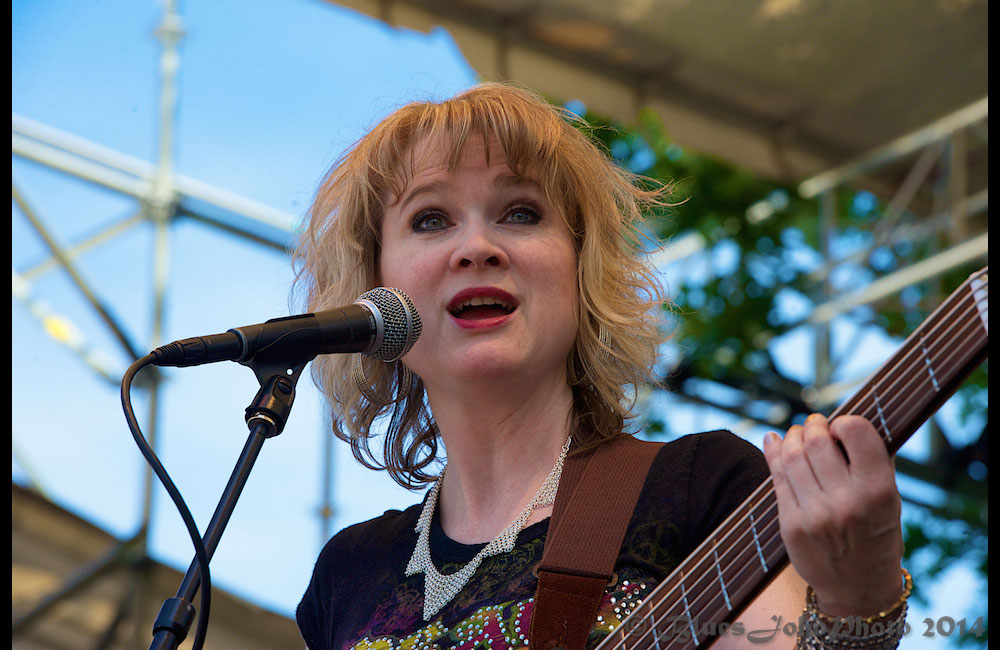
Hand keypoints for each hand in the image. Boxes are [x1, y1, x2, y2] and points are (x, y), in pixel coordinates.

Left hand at [763, 413, 903, 615]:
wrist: (859, 589)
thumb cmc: (877, 535)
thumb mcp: (890, 501)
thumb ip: (873, 461)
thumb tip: (844, 421)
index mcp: (879, 492)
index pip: (857, 432)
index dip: (844, 422)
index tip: (841, 427)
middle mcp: (847, 503)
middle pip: (817, 442)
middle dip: (813, 426)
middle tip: (815, 425)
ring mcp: (815, 516)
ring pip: (792, 456)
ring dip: (792, 437)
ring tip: (797, 436)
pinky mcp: (791, 525)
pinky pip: (777, 478)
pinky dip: (773, 452)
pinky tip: (774, 441)